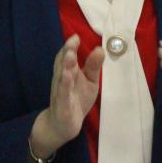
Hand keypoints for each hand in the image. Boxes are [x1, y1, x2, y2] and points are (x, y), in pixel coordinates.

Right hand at [29, 34, 104, 159]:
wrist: (63, 125)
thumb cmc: (77, 98)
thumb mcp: (89, 81)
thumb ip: (93, 66)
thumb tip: (100, 48)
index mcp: (68, 71)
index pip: (67, 55)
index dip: (70, 46)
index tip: (76, 36)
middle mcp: (62, 79)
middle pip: (63, 63)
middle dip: (67, 52)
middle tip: (72, 41)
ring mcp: (61, 92)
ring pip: (62, 77)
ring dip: (65, 66)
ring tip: (69, 55)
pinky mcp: (63, 105)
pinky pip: (63, 94)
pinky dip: (65, 86)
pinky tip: (67, 78)